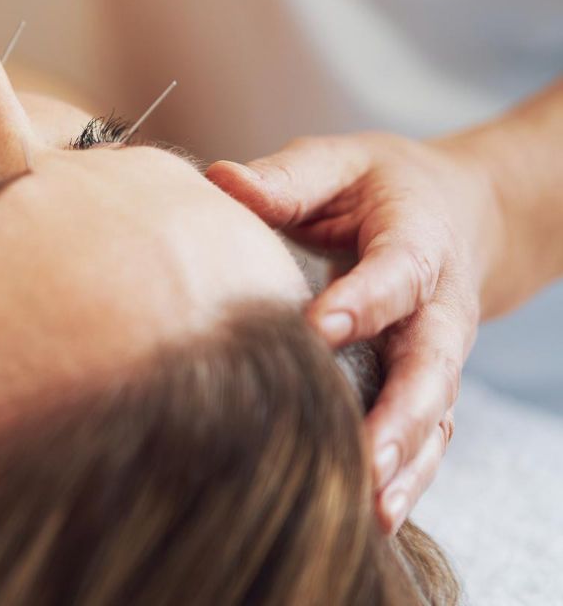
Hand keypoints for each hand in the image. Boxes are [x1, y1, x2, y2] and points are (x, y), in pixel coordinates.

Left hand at [206, 132, 502, 532]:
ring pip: (433, 416)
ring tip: (371, 508)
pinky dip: (406, 478)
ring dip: (404, 463)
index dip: (360, 302)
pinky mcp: (426, 388)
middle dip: (400, 413)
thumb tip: (220, 181)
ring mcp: (438, 356)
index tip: (317, 328)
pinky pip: (425, 439)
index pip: (394, 276)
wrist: (459, 214)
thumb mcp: (339, 163)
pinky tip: (373, 516)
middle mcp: (438, 309)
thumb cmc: (381, 188)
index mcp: (418, 244)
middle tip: (362, 454)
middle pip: (430, 365)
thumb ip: (286, 178)